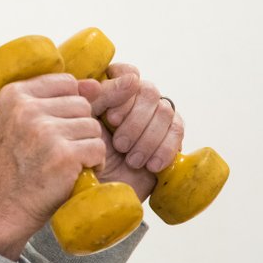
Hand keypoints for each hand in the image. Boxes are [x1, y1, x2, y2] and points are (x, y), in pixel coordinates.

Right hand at [0, 73, 106, 258]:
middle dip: (78, 129)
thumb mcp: (18, 123)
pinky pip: (98, 149)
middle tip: (57, 150)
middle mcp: (26, 108)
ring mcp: (44, 130)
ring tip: (65, 163)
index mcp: (13, 94)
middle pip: (82, 104)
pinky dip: (93, 164)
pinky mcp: (63, 154)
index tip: (53, 129)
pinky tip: (73, 174)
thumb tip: (95, 84)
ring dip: (87, 147)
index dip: (67, 107)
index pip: (65, 82)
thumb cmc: (12, 168)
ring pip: (93, 127)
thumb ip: (51, 101)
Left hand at [87, 63, 183, 200]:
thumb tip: (130, 78)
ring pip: (165, 111)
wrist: (97, 189)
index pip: (128, 73)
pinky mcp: (171, 138)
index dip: (123, 91)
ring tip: (131, 160)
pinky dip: (164, 149)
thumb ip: (99, 96)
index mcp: (111, 91)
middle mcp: (136, 100)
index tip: (111, 117)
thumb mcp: (85, 122)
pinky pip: (178, 131)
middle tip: (119, 145)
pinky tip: (150, 165)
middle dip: (135, 121)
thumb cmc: (84, 153)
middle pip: (149, 91)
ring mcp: (156, 118)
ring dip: (147, 138)